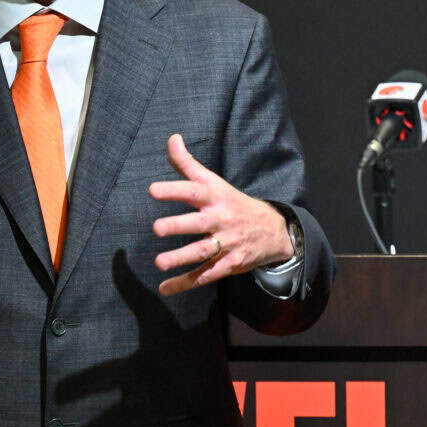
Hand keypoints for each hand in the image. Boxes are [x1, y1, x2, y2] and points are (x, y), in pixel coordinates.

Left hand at [149, 133, 294, 295]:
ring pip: (202, 252)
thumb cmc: (233, 203)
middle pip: (198, 223)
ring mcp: (227, 243)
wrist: (274, 230)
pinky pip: (205, 274)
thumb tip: (172, 138)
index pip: (194, 191)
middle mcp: (221, 219)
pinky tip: (165, 288)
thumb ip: (188, 164)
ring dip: (180, 258)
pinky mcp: (229, 264)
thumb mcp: (214, 182)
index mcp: (215, 197)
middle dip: (178, 226)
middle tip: (156, 228)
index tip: (153, 190)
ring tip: (159, 263)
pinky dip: (185, 283)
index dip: (174, 189)